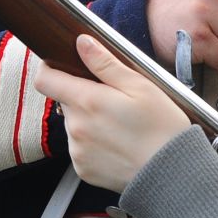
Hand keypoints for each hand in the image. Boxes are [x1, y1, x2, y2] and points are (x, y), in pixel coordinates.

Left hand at [41, 35, 191, 191]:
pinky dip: (94, 143)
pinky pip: (81, 148)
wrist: (172, 174)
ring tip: (121, 126)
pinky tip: (118, 144)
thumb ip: (105, 63)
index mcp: (87, 102)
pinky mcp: (83, 169)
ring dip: (89, 120)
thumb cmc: (162, 128)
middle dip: (82, 96)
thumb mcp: (140, 86)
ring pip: (74, 124)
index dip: (50, 68)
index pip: (44, 80)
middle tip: (114, 100)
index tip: (62, 66)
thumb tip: (81, 42)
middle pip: (64, 101)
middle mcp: (76, 127)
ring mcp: (78, 151)